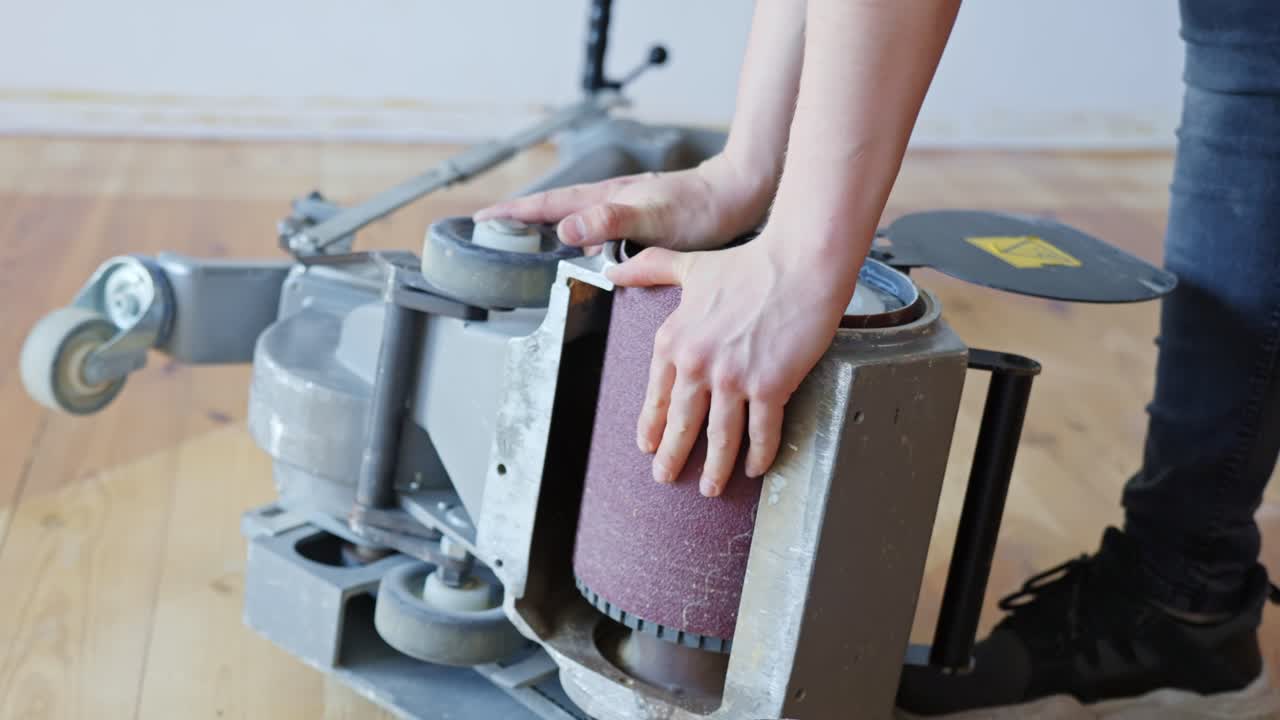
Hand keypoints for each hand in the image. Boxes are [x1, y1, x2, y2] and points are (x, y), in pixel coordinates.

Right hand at [473, 154, 773, 251]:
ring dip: (551, 234)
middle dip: (522, 221)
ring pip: (578, 226)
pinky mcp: (642, 228)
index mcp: (604, 199)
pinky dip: (584, 246)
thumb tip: (565, 231)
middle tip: (492, 233)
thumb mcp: (651, 216)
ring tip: (528, 249)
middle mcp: (610, 205)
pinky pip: (600, 238)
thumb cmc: (700, 206)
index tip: (481, 218)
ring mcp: (625, 215)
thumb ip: (608, 221)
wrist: (738, 197)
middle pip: (555, 212)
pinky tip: (588, 261)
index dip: (513, 213)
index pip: (548, 205)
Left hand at [608, 235, 857, 496]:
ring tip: (711, 489)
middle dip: (673, 457)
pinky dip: (759, 455)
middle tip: (666, 478)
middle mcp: (696, 363)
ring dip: (714, 469)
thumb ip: (651, 270)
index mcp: (674, 339)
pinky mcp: (769, 386)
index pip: (657, 394)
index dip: (652, 424)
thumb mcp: (690, 266)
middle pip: (681, 423)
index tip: (648, 446)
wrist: (798, 263)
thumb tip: (613, 271)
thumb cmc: (749, 263)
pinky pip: (761, 432)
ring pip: (719, 437)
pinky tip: (755, 468)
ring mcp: (732, 378)